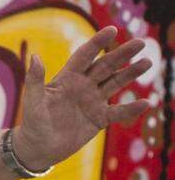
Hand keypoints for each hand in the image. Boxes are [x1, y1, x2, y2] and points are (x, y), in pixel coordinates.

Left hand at [14, 26, 150, 170]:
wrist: (38, 149)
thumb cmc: (33, 123)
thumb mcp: (33, 102)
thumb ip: (35, 80)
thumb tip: (34, 57)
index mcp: (68, 78)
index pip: (85, 55)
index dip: (97, 43)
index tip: (112, 30)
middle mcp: (83, 86)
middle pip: (106, 65)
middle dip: (122, 54)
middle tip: (140, 42)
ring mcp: (93, 101)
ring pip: (116, 83)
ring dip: (131, 73)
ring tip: (147, 63)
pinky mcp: (99, 118)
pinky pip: (118, 112)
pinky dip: (130, 109)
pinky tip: (146, 103)